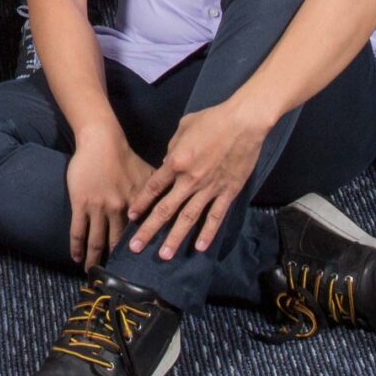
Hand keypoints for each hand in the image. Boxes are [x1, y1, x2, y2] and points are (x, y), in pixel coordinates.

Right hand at [65, 131, 155, 268]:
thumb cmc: (125, 157)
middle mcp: (118, 209)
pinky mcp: (81, 203)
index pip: (138, 234)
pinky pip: (78, 229)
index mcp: (136, 204)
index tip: (140, 270)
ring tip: (92, 273)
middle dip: (115, 263)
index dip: (138, 252)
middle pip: (116, 242)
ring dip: (93, 259)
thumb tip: (176, 203)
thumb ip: (159, 192)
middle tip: (115, 279)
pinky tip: (75, 258)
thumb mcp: (148, 174)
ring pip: (95, 240)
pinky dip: (76, 246)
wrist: (101, 141)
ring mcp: (98, 207)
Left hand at [126, 99, 267, 259]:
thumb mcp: (184, 127)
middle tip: (135, 247)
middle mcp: (190, 179)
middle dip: (148, 230)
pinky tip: (200, 247)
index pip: (153, 187)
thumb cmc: (212, 119)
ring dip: (174, 238)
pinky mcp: (228, 192)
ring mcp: (209, 188)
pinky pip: (216, 216)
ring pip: (188, 218)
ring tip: (164, 255)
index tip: (131, 216)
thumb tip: (167, 162)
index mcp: (176, 161)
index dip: (140, 202)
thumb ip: (172, 148)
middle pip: (165, 209)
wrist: (243, 122)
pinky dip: (208, 233)